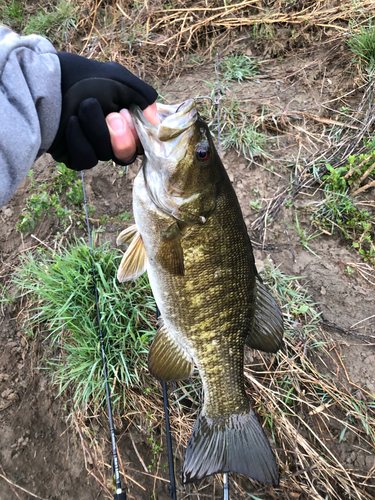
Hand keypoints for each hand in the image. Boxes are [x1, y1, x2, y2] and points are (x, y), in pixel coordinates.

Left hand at [47, 52, 156, 169]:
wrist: (44, 81)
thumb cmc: (81, 78)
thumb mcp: (118, 79)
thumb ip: (143, 95)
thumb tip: (154, 119)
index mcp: (123, 120)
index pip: (141, 142)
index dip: (138, 135)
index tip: (128, 115)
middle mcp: (109, 136)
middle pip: (126, 155)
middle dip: (120, 137)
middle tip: (113, 117)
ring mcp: (91, 147)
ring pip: (104, 155)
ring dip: (96, 129)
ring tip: (83, 107)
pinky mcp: (72, 156)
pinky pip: (85, 159)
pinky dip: (79, 140)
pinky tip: (71, 122)